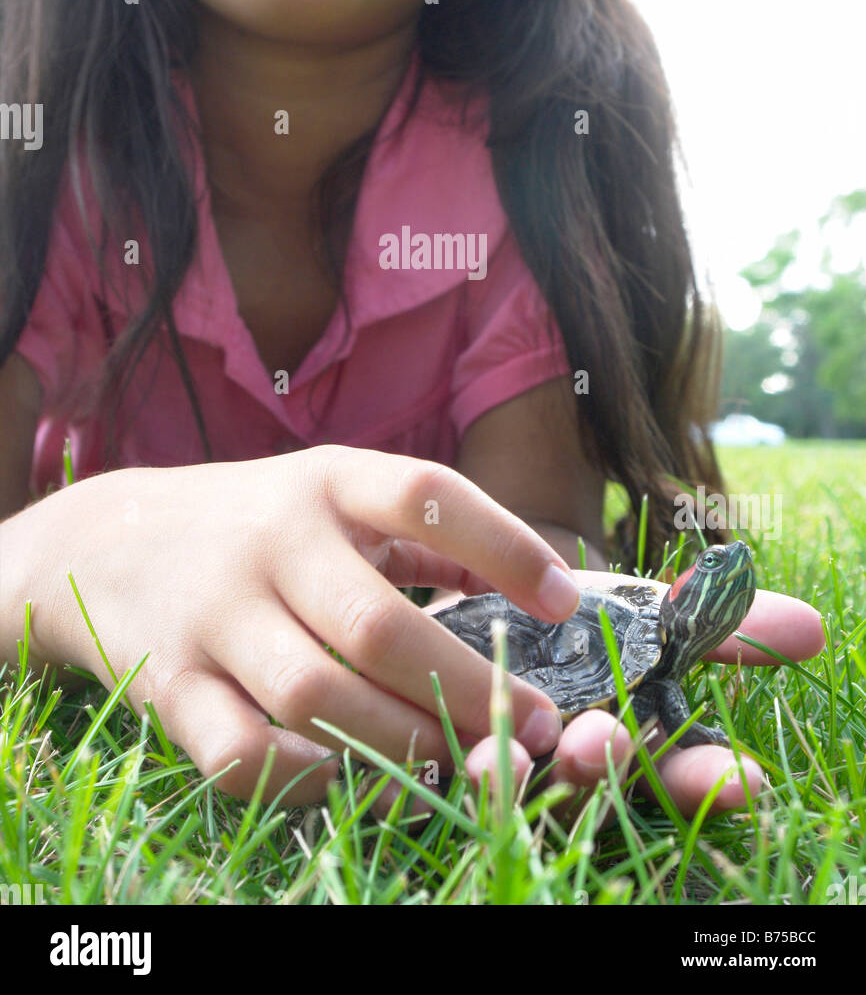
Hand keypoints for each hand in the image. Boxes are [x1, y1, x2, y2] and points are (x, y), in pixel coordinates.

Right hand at [29, 445, 581, 804]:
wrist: (105, 537)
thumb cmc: (251, 521)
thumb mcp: (332, 494)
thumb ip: (427, 536)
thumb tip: (543, 581)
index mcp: (326, 482)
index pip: (424, 494)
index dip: (504, 546)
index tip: (564, 602)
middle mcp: (272, 541)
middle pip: (377, 626)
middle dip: (466, 688)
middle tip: (529, 728)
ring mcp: (216, 614)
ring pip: (316, 698)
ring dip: (402, 742)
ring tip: (461, 763)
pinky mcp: (172, 682)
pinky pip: (239, 751)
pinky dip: (302, 777)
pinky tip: (347, 775)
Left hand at [425, 569, 824, 821]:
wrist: (443, 580)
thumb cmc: (556, 611)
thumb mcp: (636, 610)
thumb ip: (711, 621)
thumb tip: (811, 627)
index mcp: (620, 736)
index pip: (673, 771)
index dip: (705, 776)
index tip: (744, 777)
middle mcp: (558, 764)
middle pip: (589, 787)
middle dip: (602, 770)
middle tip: (603, 741)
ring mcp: (488, 766)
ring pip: (503, 792)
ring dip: (506, 779)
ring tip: (502, 757)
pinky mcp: (412, 760)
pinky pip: (413, 781)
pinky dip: (412, 770)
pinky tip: (408, 759)